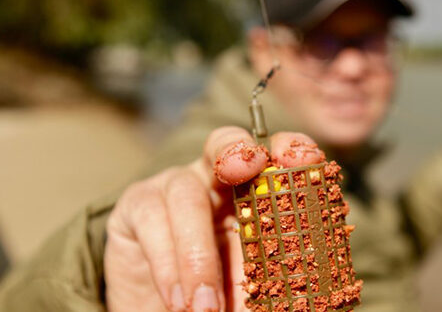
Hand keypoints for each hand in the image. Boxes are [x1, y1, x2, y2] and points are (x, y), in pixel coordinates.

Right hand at [104, 126, 324, 311]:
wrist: (160, 307)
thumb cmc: (217, 291)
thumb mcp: (250, 284)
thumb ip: (269, 279)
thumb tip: (295, 296)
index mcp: (254, 189)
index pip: (275, 154)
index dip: (290, 148)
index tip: (305, 160)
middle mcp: (214, 177)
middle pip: (224, 145)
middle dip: (237, 153)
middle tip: (248, 169)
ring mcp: (173, 186)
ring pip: (186, 195)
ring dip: (197, 254)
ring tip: (206, 306)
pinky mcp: (136, 204)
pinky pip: (153, 221)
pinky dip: (168, 266)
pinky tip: (178, 300)